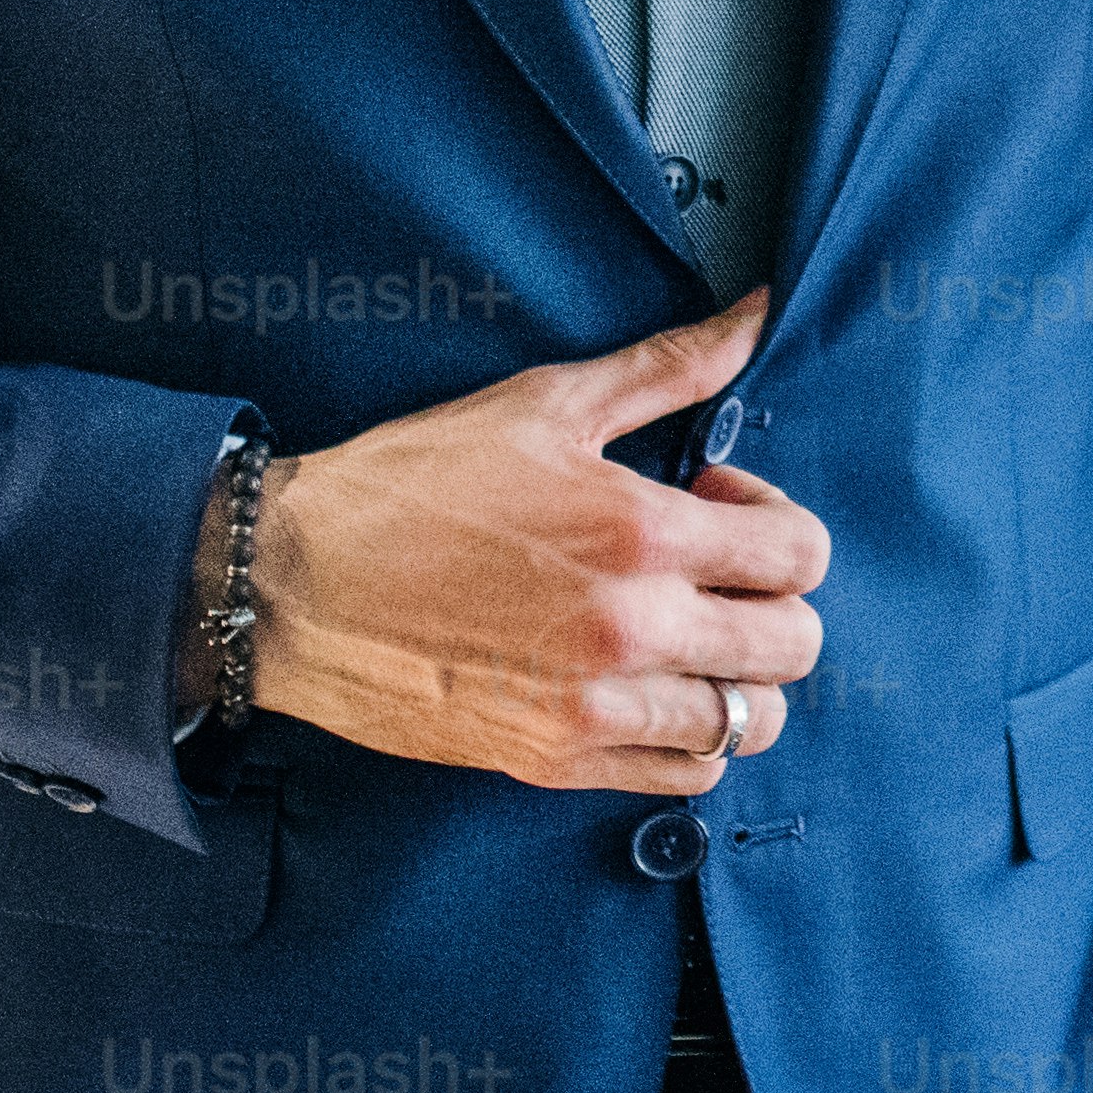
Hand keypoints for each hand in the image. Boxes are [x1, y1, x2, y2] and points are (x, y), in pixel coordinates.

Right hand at [240, 290, 827, 794]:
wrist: (291, 583)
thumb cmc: (411, 485)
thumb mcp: (543, 404)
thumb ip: (668, 367)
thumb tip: (756, 313)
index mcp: (640, 533)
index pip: (801, 554)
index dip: (776, 521)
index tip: (718, 504)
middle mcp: (632, 630)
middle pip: (794, 646)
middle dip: (773, 601)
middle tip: (713, 573)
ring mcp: (595, 709)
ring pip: (750, 725)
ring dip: (740, 679)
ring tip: (688, 639)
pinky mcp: (555, 760)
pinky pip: (683, 778)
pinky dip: (690, 741)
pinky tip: (650, 692)